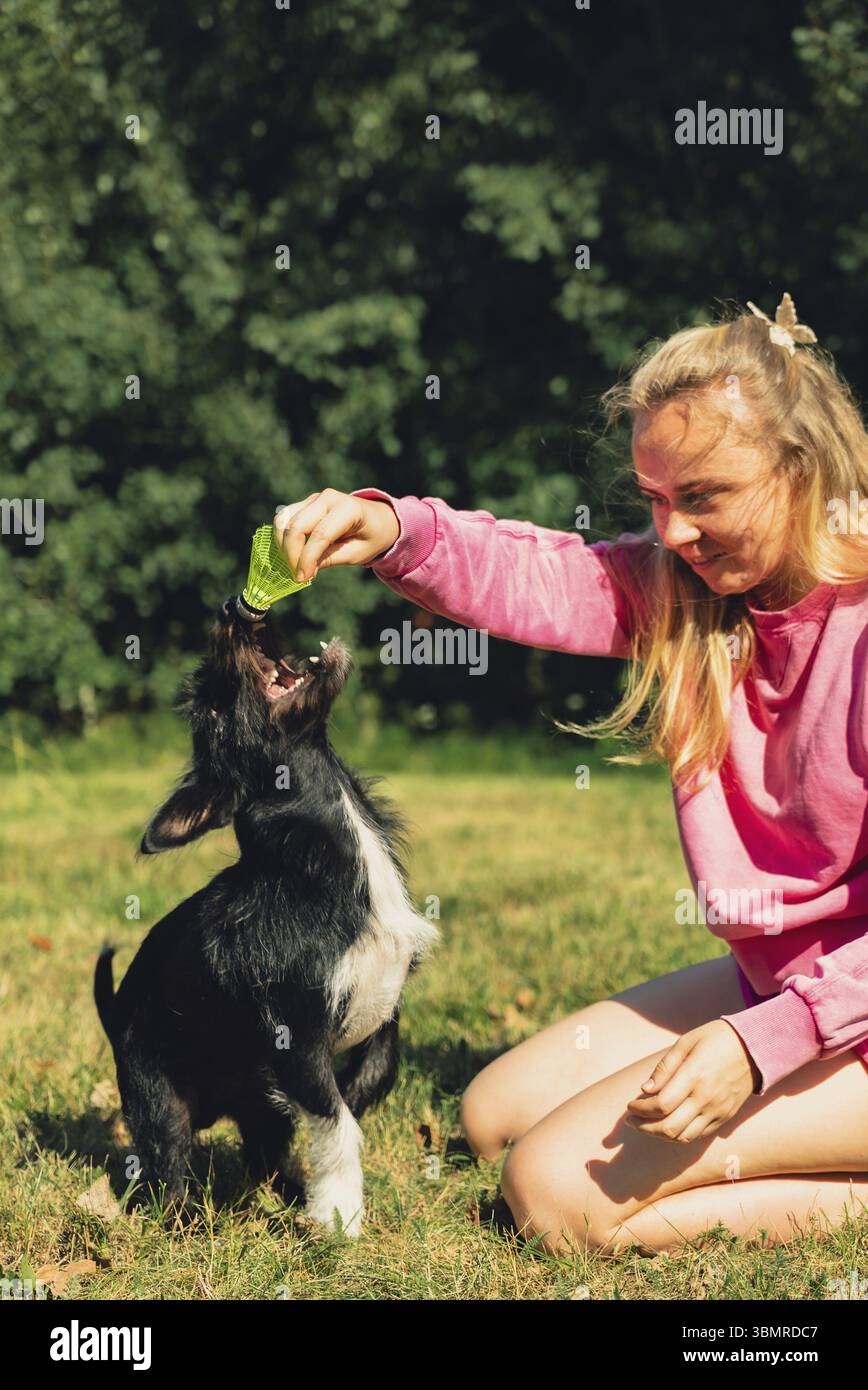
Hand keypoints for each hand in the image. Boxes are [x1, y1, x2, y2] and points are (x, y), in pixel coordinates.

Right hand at [273, 489, 400, 581]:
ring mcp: (314, 499)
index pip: (320, 534)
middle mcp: (328, 498)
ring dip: (282, 545)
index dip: (307, 558)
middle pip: (297, 526)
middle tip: (297, 576)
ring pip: (284, 520)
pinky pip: (283, 518)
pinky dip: (282, 537)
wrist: (377, 518)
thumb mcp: (357, 554)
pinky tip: (291, 554)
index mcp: (348, 509)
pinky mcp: (305, 503)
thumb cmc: (370, 538)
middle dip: (292, 554)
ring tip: (293, 565)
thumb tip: (303, 570)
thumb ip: (331, 559)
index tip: (302, 579)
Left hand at [624, 1020, 759, 1142]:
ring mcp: (717, 1110)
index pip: (661, 1105)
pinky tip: (667, 1125)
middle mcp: (706, 1098)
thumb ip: (664, 1067)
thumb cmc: (717, 1038)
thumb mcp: (687, 1042)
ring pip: (682, 1137)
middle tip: (631, 1119)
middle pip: (669, 1127)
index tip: (629, 1105)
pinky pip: (698, 1135)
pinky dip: (678, 1135)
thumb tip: (644, 1090)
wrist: (756, 1047)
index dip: (640, 1109)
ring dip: (659, 1135)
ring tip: (646, 1125)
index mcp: (694, 1076)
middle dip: (644, 1127)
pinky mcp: (725, 1117)